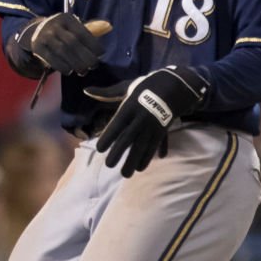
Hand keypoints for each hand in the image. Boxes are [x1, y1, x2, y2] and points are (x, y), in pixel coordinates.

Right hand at [18, 14, 105, 74]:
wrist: (35, 33)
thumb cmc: (62, 33)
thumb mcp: (74, 28)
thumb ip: (91, 30)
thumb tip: (109, 26)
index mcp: (66, 18)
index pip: (82, 32)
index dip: (93, 44)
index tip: (101, 54)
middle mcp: (54, 24)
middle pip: (73, 42)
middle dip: (86, 56)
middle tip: (93, 66)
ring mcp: (44, 35)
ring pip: (63, 51)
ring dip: (75, 63)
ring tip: (83, 71)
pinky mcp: (37, 46)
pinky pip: (51, 58)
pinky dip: (62, 66)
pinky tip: (69, 71)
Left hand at [84, 65, 208, 176]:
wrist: (174, 86)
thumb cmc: (145, 86)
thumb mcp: (125, 87)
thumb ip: (106, 93)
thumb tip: (86, 90)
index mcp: (130, 107)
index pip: (117, 125)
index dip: (108, 137)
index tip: (100, 149)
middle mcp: (141, 118)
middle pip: (128, 138)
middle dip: (118, 153)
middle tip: (109, 165)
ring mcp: (152, 125)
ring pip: (142, 146)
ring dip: (134, 161)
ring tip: (126, 174)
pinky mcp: (162, 131)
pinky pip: (154, 147)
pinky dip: (148, 157)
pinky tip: (141, 168)